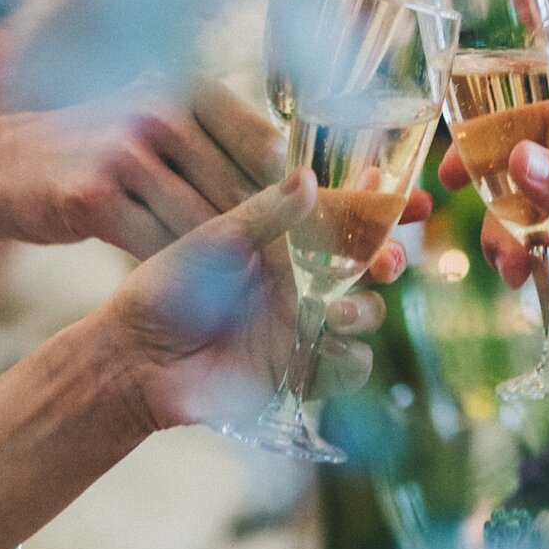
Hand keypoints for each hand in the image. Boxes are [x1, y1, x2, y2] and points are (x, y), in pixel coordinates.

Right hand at [0, 79, 426, 269]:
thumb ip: (224, 147)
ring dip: (253, 269)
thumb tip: (305, 180)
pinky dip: (195, 280)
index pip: (272, 146)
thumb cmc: (100, 149)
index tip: (378, 224)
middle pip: (251, 187)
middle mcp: (163, 110)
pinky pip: (162, 248)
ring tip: (300, 306)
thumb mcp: (163, 128)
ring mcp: (127, 150)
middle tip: (361, 273)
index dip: (325, 190)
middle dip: (308, 236)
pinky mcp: (93, 195)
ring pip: (210, 224)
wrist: (2, 166)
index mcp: (191, 89)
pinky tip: (224, 306)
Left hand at [98, 170, 386, 432]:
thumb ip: (265, 214)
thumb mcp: (213, 239)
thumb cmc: (166, 288)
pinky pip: (347, 367)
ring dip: (366, 310)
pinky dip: (348, 360)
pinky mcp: (299, 371)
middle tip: (386, 262)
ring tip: (336, 312)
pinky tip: (331, 349)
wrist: (134, 357)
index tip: (414, 199)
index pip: (348, 217)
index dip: (386, 208)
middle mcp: (304, 281)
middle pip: (370, 267)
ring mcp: (304, 326)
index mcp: (288, 241)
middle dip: (389, 261)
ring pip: (366, 315)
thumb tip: (310, 177)